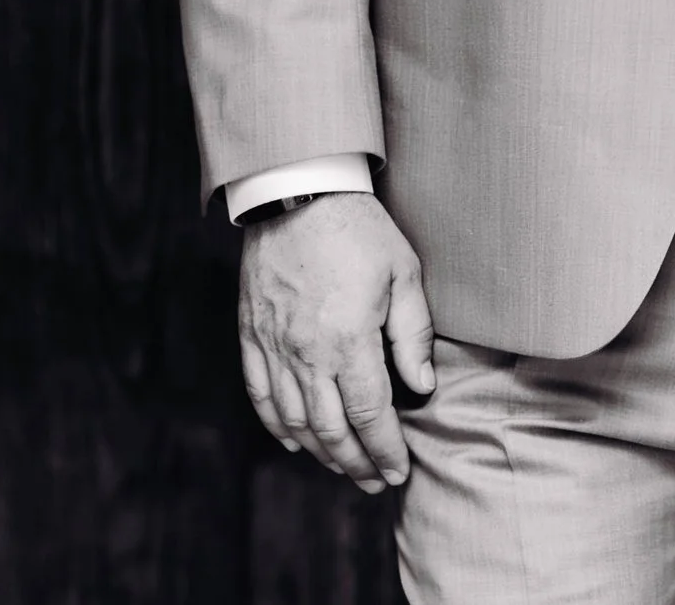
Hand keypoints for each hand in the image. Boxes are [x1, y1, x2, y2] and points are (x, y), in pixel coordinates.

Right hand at [239, 192, 435, 492]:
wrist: (298, 193)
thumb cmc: (358, 230)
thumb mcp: (403, 273)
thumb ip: (413, 335)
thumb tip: (422, 386)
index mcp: (347, 340)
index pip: (369, 414)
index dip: (385, 449)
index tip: (398, 471)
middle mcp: (306, 354)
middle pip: (330, 429)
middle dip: (356, 463)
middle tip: (376, 481)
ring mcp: (274, 347)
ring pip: (295, 421)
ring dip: (320, 452)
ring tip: (344, 467)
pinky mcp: (252, 335)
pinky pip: (260, 395)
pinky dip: (278, 426)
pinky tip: (295, 441)